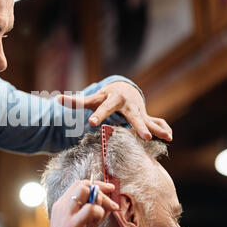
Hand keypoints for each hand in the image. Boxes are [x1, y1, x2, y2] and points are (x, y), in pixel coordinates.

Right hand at [40, 180, 118, 226]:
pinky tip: (98, 219)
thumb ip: (93, 214)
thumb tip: (108, 203)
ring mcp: (65, 214)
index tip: (109, 189)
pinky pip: (89, 209)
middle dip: (100, 188)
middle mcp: (62, 206)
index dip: (96, 184)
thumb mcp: (83, 225)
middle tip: (111, 199)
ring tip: (104, 212)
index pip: (79, 184)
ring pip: (83, 190)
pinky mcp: (71, 225)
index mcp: (62, 205)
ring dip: (99, 199)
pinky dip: (98, 211)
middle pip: (82, 184)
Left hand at [58, 81, 172, 140]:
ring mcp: (139, 111)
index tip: (92, 123)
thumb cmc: (104, 96)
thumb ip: (76, 101)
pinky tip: (169, 137)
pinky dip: (163, 128)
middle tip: (145, 137)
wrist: (124, 90)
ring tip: (166, 136)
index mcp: (112, 100)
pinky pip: (156, 122)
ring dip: (156, 128)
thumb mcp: (92, 98)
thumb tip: (57, 99)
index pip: (103, 108)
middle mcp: (128, 105)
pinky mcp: (146, 117)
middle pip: (133, 116)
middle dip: (138, 125)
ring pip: (148, 120)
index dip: (98, 115)